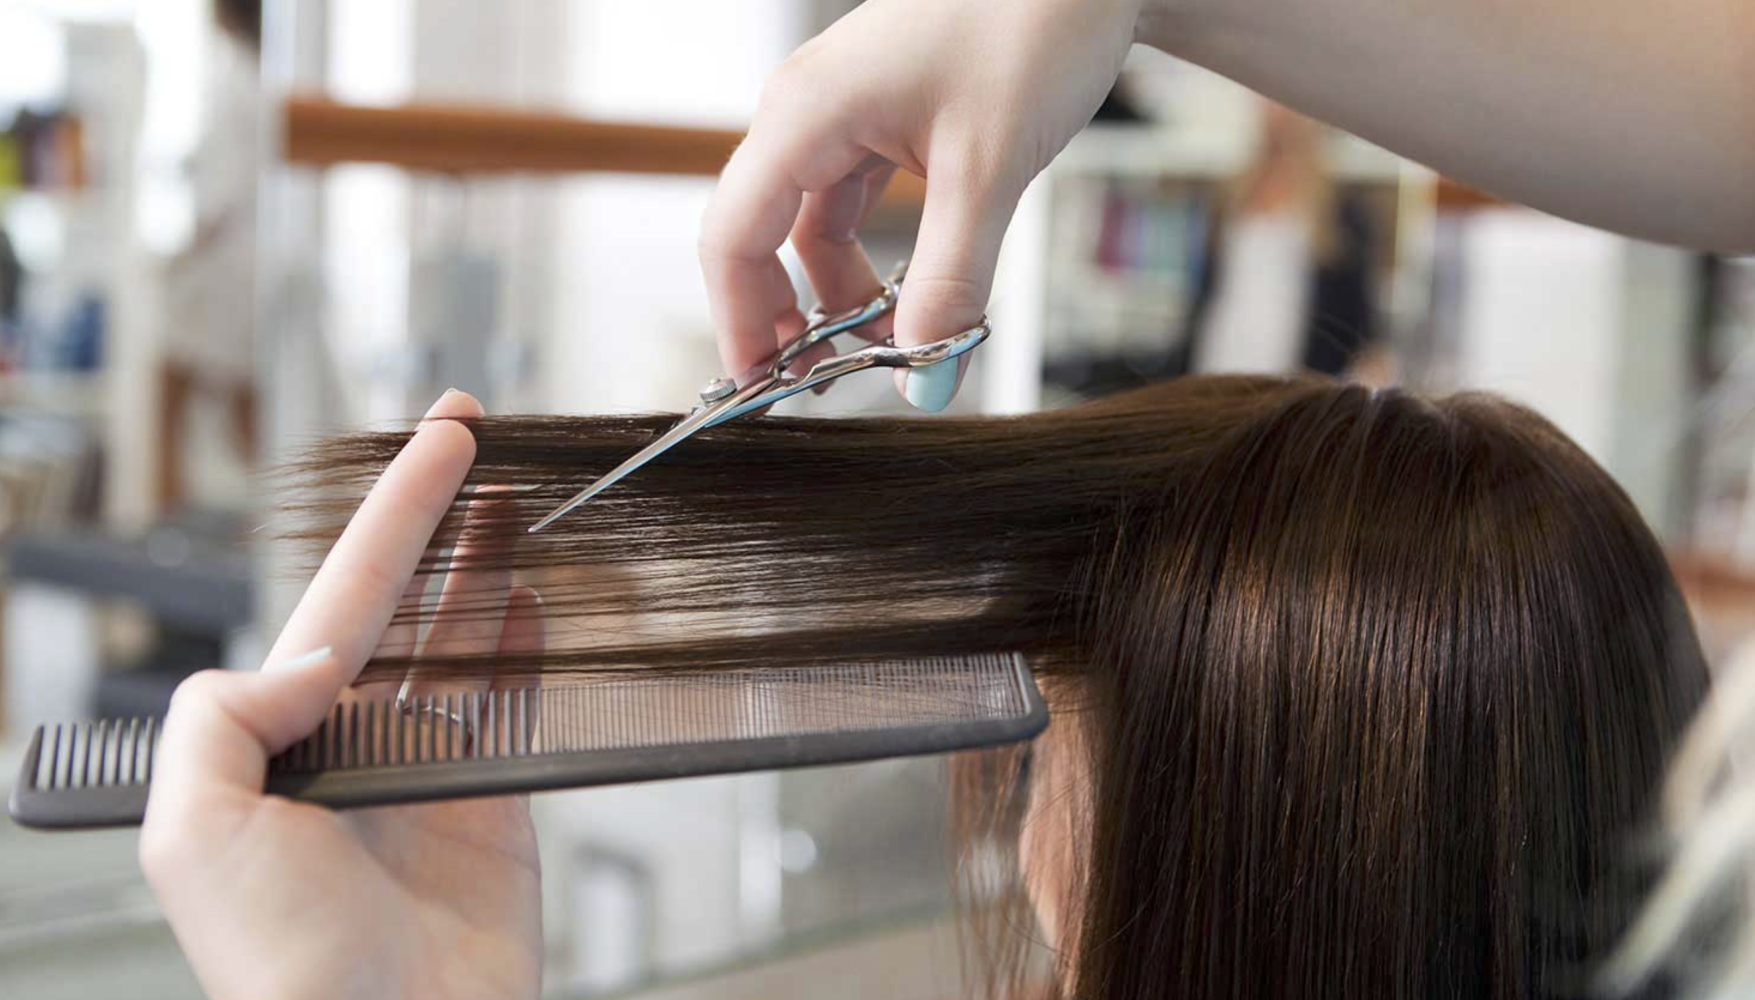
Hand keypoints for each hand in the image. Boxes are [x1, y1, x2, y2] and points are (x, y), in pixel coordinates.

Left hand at [139, 390, 545, 999]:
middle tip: (470, 436)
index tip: (438, 440)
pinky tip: (532, 596)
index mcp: (283, 740)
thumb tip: (306, 655)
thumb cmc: (284, 971)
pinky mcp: (497, 803)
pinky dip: (526, 644)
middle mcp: (356, 742)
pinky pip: (515, 700)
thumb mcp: (193, 834)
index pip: (342, 597)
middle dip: (435, 516)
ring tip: (514, 500)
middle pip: (403, 600)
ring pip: (463, 638)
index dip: (393, 511)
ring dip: (486, 565)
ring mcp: (430, 769)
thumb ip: (223, 720)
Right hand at [700, 0, 1144, 409]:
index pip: (733, 236)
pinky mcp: (884, 116)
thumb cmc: (1033, 21)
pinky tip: (912, 291)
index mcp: (806, 112)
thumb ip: (951, 281)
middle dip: (786, 315)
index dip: (739, 321)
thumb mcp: (988, 170)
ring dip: (839, 291)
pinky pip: (853, 202)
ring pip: (813, 224)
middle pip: (760, 234)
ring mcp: (844, 112)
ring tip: (890, 344)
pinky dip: (874, 256)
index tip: (759, 391)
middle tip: (823, 384)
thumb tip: (924, 379)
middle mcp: (808, 110)